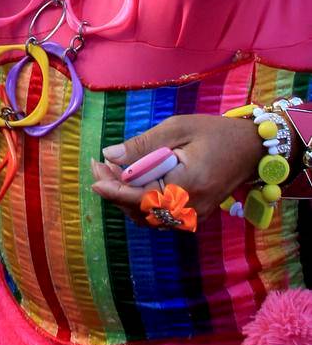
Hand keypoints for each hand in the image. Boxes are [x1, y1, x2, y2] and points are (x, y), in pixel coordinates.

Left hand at [90, 114, 263, 224]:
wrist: (251, 149)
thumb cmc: (215, 133)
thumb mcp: (178, 128)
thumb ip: (143, 144)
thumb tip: (110, 154)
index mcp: (188, 185)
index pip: (142, 198)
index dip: (114, 191)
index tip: (94, 177)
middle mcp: (191, 208)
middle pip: (140, 210)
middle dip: (114, 191)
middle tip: (97, 166)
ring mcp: (193, 216)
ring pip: (147, 217)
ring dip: (125, 197)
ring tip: (109, 171)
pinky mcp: (193, 216)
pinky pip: (159, 216)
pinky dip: (140, 201)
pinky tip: (130, 181)